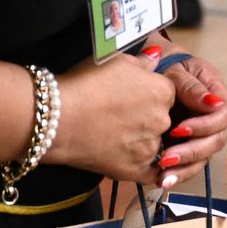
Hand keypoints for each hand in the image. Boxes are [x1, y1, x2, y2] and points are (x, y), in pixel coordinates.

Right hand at [49, 53, 177, 182]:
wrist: (59, 119)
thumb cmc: (85, 84)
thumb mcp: (116, 61)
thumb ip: (142, 61)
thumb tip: (155, 56)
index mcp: (161, 91)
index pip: (166, 93)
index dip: (149, 95)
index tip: (132, 97)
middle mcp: (162, 119)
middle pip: (162, 118)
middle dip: (147, 117)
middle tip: (120, 116)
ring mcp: (150, 147)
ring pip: (154, 143)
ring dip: (142, 140)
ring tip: (115, 135)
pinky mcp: (136, 170)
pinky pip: (152, 171)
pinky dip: (145, 166)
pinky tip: (129, 158)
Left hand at [139, 45, 226, 186]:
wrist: (151, 72)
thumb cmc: (165, 66)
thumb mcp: (176, 71)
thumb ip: (191, 87)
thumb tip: (214, 102)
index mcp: (216, 93)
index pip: (224, 114)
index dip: (206, 125)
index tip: (179, 130)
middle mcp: (214, 116)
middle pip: (216, 140)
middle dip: (192, 152)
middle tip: (167, 157)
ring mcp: (203, 133)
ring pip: (204, 157)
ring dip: (185, 169)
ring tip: (163, 175)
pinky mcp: (189, 145)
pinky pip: (190, 164)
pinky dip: (177, 173)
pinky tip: (162, 180)